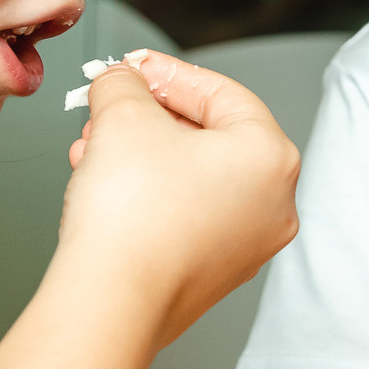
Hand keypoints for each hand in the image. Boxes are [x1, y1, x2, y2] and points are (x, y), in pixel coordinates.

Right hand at [54, 50, 299, 348]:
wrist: (111, 301)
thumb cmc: (132, 217)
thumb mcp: (123, 114)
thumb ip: (124, 83)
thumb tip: (121, 81)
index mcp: (273, 157)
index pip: (222, 93)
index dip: (168, 73)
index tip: (133, 67)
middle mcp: (273, 203)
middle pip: (208, 136)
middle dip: (149, 117)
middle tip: (110, 107)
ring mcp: (248, 243)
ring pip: (191, 176)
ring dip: (141, 154)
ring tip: (94, 147)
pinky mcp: (214, 272)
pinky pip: (185, 214)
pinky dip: (147, 193)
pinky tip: (104, 185)